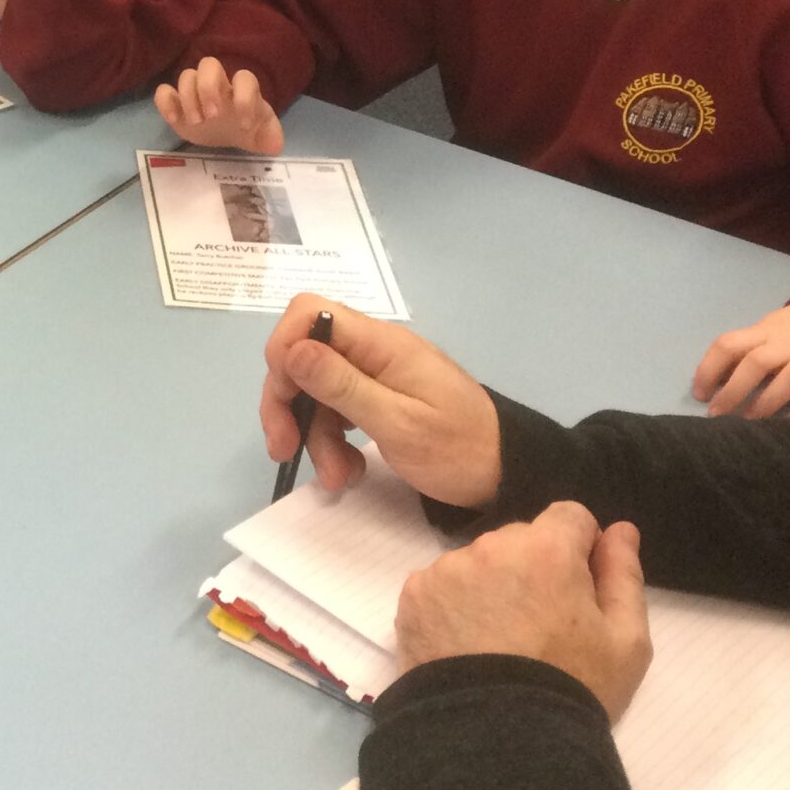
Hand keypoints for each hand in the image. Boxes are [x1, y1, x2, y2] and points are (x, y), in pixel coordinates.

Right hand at [154, 56, 285, 154]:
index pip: (244, 78)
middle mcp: (218, 84)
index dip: (244, 99)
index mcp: (241, 89)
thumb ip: (271, 137)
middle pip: (209, 64)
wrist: (226, 135)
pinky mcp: (176, 103)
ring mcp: (195, 91)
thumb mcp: (263, 136)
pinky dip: (165, 102)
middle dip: (208, 88)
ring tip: (196, 123)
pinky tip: (174, 120)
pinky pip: (163, 91)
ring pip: (186, 75)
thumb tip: (275, 144)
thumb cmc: (245, 129)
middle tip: (212, 116)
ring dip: (188, 98)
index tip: (243, 125)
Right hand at [259, 294, 502, 506]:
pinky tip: (348, 470)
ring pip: (317, 390)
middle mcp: (373, 351)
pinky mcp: (379, 399)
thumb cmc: (458, 448)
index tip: (283, 396)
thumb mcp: (398, 423)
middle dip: (288, 403)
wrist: (506, 474)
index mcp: (380, 344)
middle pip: (304, 356)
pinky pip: (337, 410)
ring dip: (314, 434)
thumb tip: (292, 351)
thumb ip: (343, 386)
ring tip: (337, 477)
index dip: (283, 348)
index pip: (309, 312)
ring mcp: (376, 375)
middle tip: (284, 449)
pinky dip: (333, 441)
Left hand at [396, 503, 653, 718]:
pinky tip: (467, 644)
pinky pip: (442, 585)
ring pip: (478, 561)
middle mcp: (491, 546)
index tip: (577, 586)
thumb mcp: (625, 640)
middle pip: (520, 538)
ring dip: (491, 584)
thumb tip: (620, 529)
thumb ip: (624, 574)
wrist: (497, 739)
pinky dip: (455, 605)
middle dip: (534, 567)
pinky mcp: (414, 596)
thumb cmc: (573, 687)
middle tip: (540, 623)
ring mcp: (446, 570)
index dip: (579, 548)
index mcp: (547, 548)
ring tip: (500, 640)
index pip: (569, 517)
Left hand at [693, 300, 789, 417]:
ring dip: (766, 403)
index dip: (709, 369)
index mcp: (765, 331)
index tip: (700, 394)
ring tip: (749, 423)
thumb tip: (716, 381)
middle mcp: (788, 342)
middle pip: (756, 362)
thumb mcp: (770, 331)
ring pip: (789, 378)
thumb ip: (747, 351)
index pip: (729, 344)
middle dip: (733, 391)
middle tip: (718, 416)